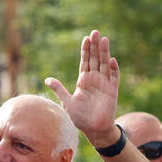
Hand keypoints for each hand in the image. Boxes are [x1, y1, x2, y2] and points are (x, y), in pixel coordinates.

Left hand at [44, 29, 120, 146]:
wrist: (94, 130)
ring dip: (104, 53)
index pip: (85, 62)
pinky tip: (112, 60)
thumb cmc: (80, 118)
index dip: (85, 50)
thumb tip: (47, 79)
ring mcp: (104, 84)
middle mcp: (94, 80)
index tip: (85, 38)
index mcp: (83, 81)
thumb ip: (59, 89)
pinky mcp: (112, 91)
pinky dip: (113, 69)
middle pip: (95, 59)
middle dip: (95, 46)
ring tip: (104, 40)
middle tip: (95, 32)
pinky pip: (114, 78)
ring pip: (104, 65)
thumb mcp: (67, 102)